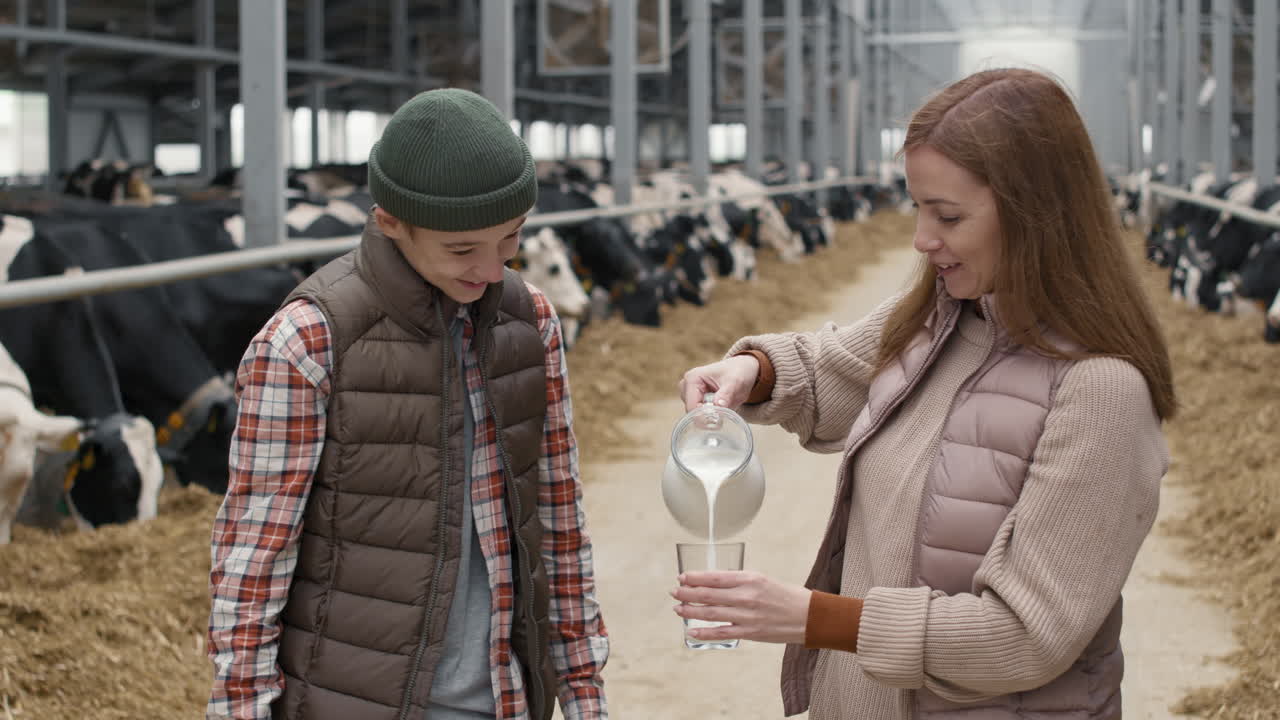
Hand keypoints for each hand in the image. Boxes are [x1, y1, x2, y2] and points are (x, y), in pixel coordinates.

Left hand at [671, 570, 810, 644]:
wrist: (809, 616)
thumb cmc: (785, 596)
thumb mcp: (762, 579)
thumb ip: (739, 582)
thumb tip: (713, 584)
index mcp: (749, 578)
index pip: (714, 577)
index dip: (695, 577)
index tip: (682, 577)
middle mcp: (746, 595)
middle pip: (708, 594)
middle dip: (687, 593)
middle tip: (674, 592)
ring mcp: (747, 615)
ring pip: (711, 613)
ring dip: (691, 611)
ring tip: (678, 609)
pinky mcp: (750, 632)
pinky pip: (722, 632)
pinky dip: (704, 632)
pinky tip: (691, 631)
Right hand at [678, 355, 759, 410]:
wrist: (741, 369)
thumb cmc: (737, 372)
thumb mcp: (735, 382)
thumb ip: (726, 395)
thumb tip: (718, 407)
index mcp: (692, 378)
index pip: (691, 406)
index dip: (703, 417)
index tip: (719, 422)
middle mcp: (686, 386)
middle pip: (691, 412)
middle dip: (707, 416)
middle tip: (724, 413)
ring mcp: (689, 393)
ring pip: (695, 414)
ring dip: (709, 415)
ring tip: (724, 405)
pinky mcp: (694, 398)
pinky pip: (699, 413)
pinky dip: (710, 414)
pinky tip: (720, 406)